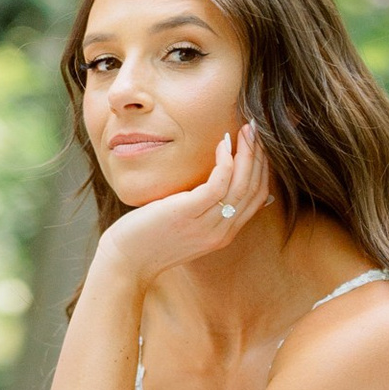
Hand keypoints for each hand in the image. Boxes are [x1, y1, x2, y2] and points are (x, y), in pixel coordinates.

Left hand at [96, 122, 274, 291]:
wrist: (126, 261)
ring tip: (245, 129)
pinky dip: (225, 161)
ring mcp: (206, 225)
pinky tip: (222, 144)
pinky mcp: (188, 214)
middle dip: (259, 156)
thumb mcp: (183, 224)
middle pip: (254, 190)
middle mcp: (220, 232)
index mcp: (223, 234)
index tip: (258, 143)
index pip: (257, 198)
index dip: (262, 168)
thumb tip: (211, 183)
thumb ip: (202, 208)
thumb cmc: (148, 238)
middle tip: (256, 128)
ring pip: (241, 185)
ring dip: (247, 153)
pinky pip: (219, 184)